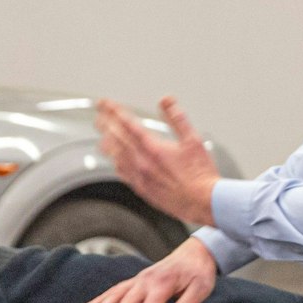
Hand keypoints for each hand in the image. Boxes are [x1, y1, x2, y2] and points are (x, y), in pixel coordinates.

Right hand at [83, 236, 219, 302]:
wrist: (195, 253)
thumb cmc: (199, 272)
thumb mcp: (201, 288)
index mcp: (162, 283)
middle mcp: (146, 280)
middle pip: (128, 302)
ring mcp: (139, 280)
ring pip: (116, 295)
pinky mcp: (136, 281)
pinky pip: (115, 290)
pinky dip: (101, 299)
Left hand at [94, 96, 220, 226]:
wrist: (203, 203)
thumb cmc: (201, 173)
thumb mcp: (193, 140)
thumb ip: (177, 119)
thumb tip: (166, 100)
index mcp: (152, 147)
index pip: (126, 123)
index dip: (112, 111)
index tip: (104, 102)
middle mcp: (141, 162)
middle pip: (115, 139)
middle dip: (105, 124)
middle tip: (99, 115)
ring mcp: (140, 177)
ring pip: (115, 157)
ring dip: (107, 143)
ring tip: (102, 136)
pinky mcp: (143, 190)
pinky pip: (122, 174)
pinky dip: (116, 163)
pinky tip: (116, 161)